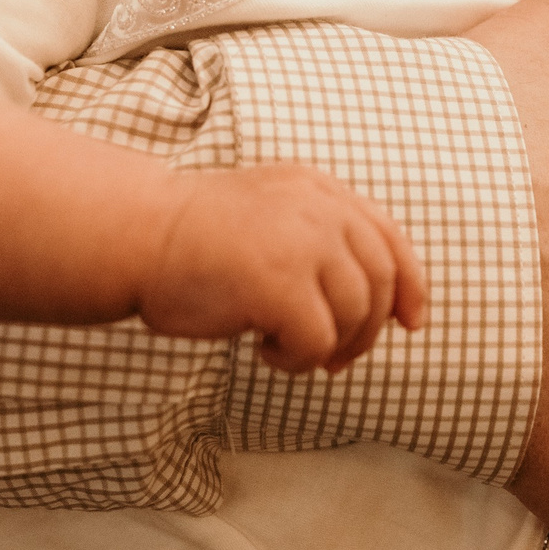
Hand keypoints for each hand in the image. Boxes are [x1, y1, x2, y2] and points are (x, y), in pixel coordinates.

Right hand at [138, 164, 426, 372]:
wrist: (135, 235)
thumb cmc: (190, 240)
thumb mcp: (268, 213)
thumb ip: (318, 237)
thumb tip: (373, 305)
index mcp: (318, 189)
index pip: (389, 239)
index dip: (411, 286)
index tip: (412, 323)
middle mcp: (319, 210)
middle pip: (381, 284)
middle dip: (366, 332)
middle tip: (333, 360)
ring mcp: (303, 244)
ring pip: (355, 317)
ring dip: (325, 347)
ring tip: (280, 347)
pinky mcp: (281, 283)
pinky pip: (318, 342)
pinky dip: (296, 359)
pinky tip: (262, 350)